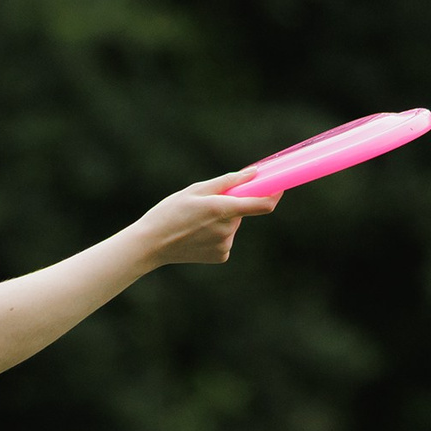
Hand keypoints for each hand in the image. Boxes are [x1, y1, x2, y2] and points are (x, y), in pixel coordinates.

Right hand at [134, 172, 279, 267]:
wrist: (152, 244)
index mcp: (223, 209)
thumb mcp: (196, 190)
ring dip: (222, 220)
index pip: (262, 205)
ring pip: (232, 225)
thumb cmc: (170, 212)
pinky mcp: (221, 256)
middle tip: (208, 204)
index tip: (279, 185)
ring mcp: (225, 245)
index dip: (275, 193)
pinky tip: (197, 235)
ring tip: (196, 222)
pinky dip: (216, 234)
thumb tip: (253, 173)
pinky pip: (226, 239)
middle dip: (232, 205)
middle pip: (242, 212)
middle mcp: (228, 230)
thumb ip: (228, 181)